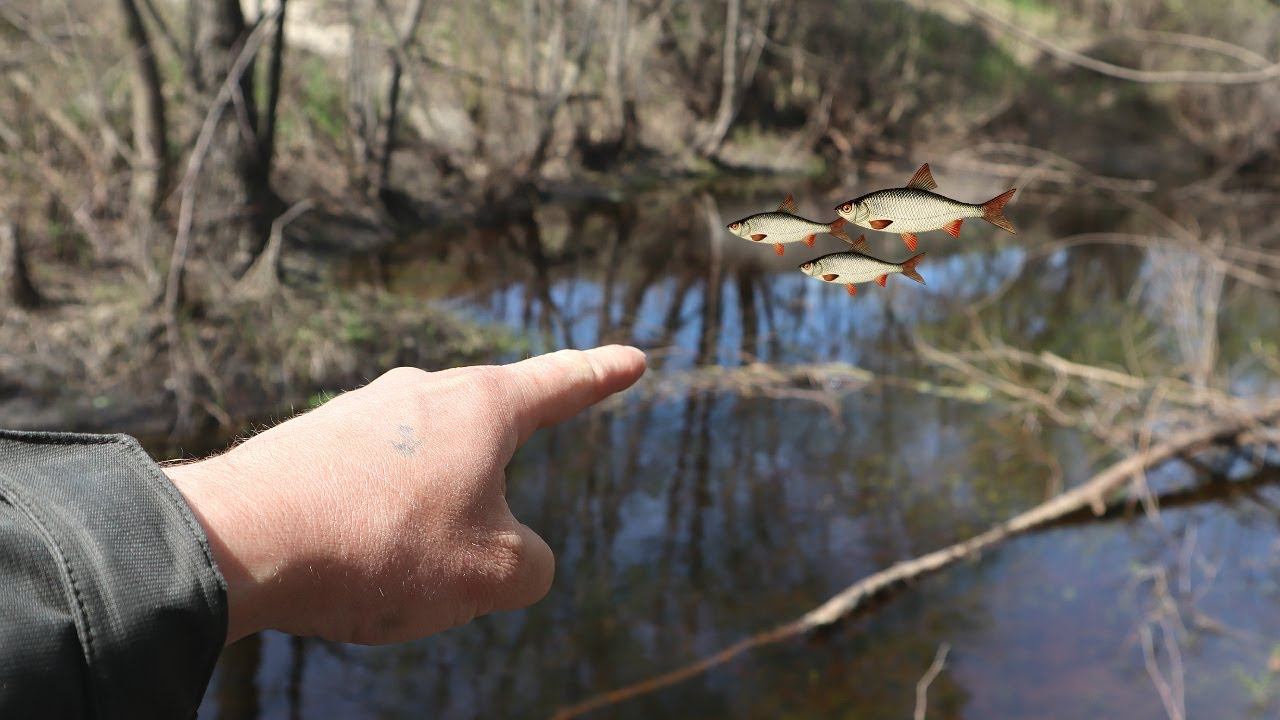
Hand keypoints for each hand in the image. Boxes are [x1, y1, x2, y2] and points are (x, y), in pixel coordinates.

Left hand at [165, 346, 645, 644]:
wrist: (243, 541)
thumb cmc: (383, 546)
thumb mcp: (494, 574)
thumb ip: (533, 564)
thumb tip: (517, 555)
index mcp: (483, 407)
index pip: (562, 384)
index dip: (603, 375)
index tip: (632, 358)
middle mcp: (423, 393)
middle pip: (488, 429)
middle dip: (499, 476)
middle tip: (492, 534)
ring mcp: (361, 412)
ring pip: (425, 466)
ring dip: (431, 517)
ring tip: (399, 575)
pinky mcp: (311, 443)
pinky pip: (370, 484)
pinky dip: (380, 524)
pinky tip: (353, 564)